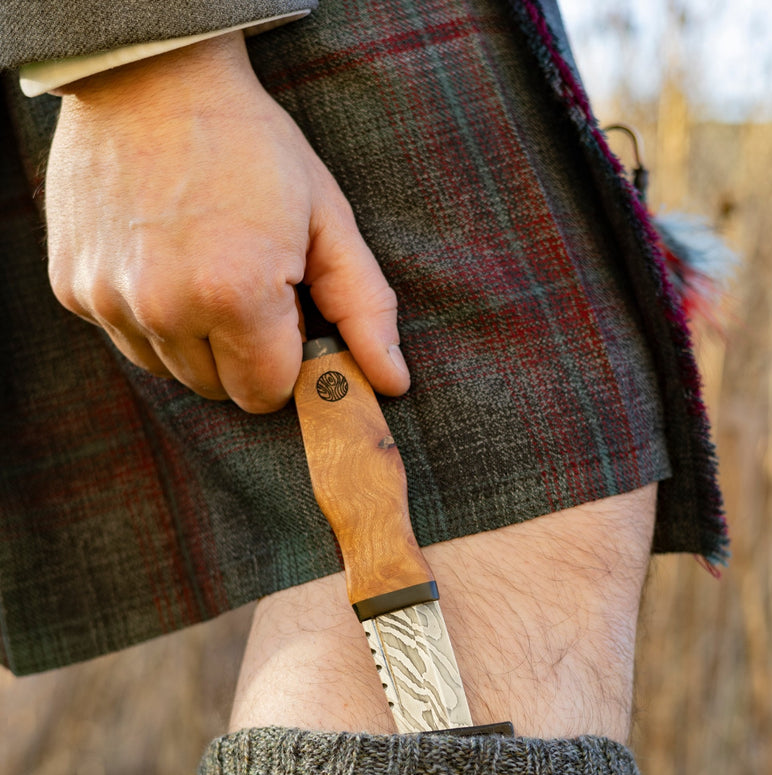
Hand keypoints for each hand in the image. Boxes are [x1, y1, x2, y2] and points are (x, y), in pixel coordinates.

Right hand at [45, 32, 409, 411]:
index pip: (266, 394)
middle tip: (246, 282)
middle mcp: (164, 308)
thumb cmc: (251, 146)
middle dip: (242, 353)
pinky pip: (127, 340)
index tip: (285, 314)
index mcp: (235, 295)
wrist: (150, 76)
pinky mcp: (73, 289)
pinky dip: (149, 316)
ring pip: (171, 372)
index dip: (284, 360)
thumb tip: (391, 384)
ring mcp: (110, 300)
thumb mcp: (325, 217)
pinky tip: (161, 259)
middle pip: (218, 391)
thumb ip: (364, 307)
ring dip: (194, 340)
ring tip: (202, 266)